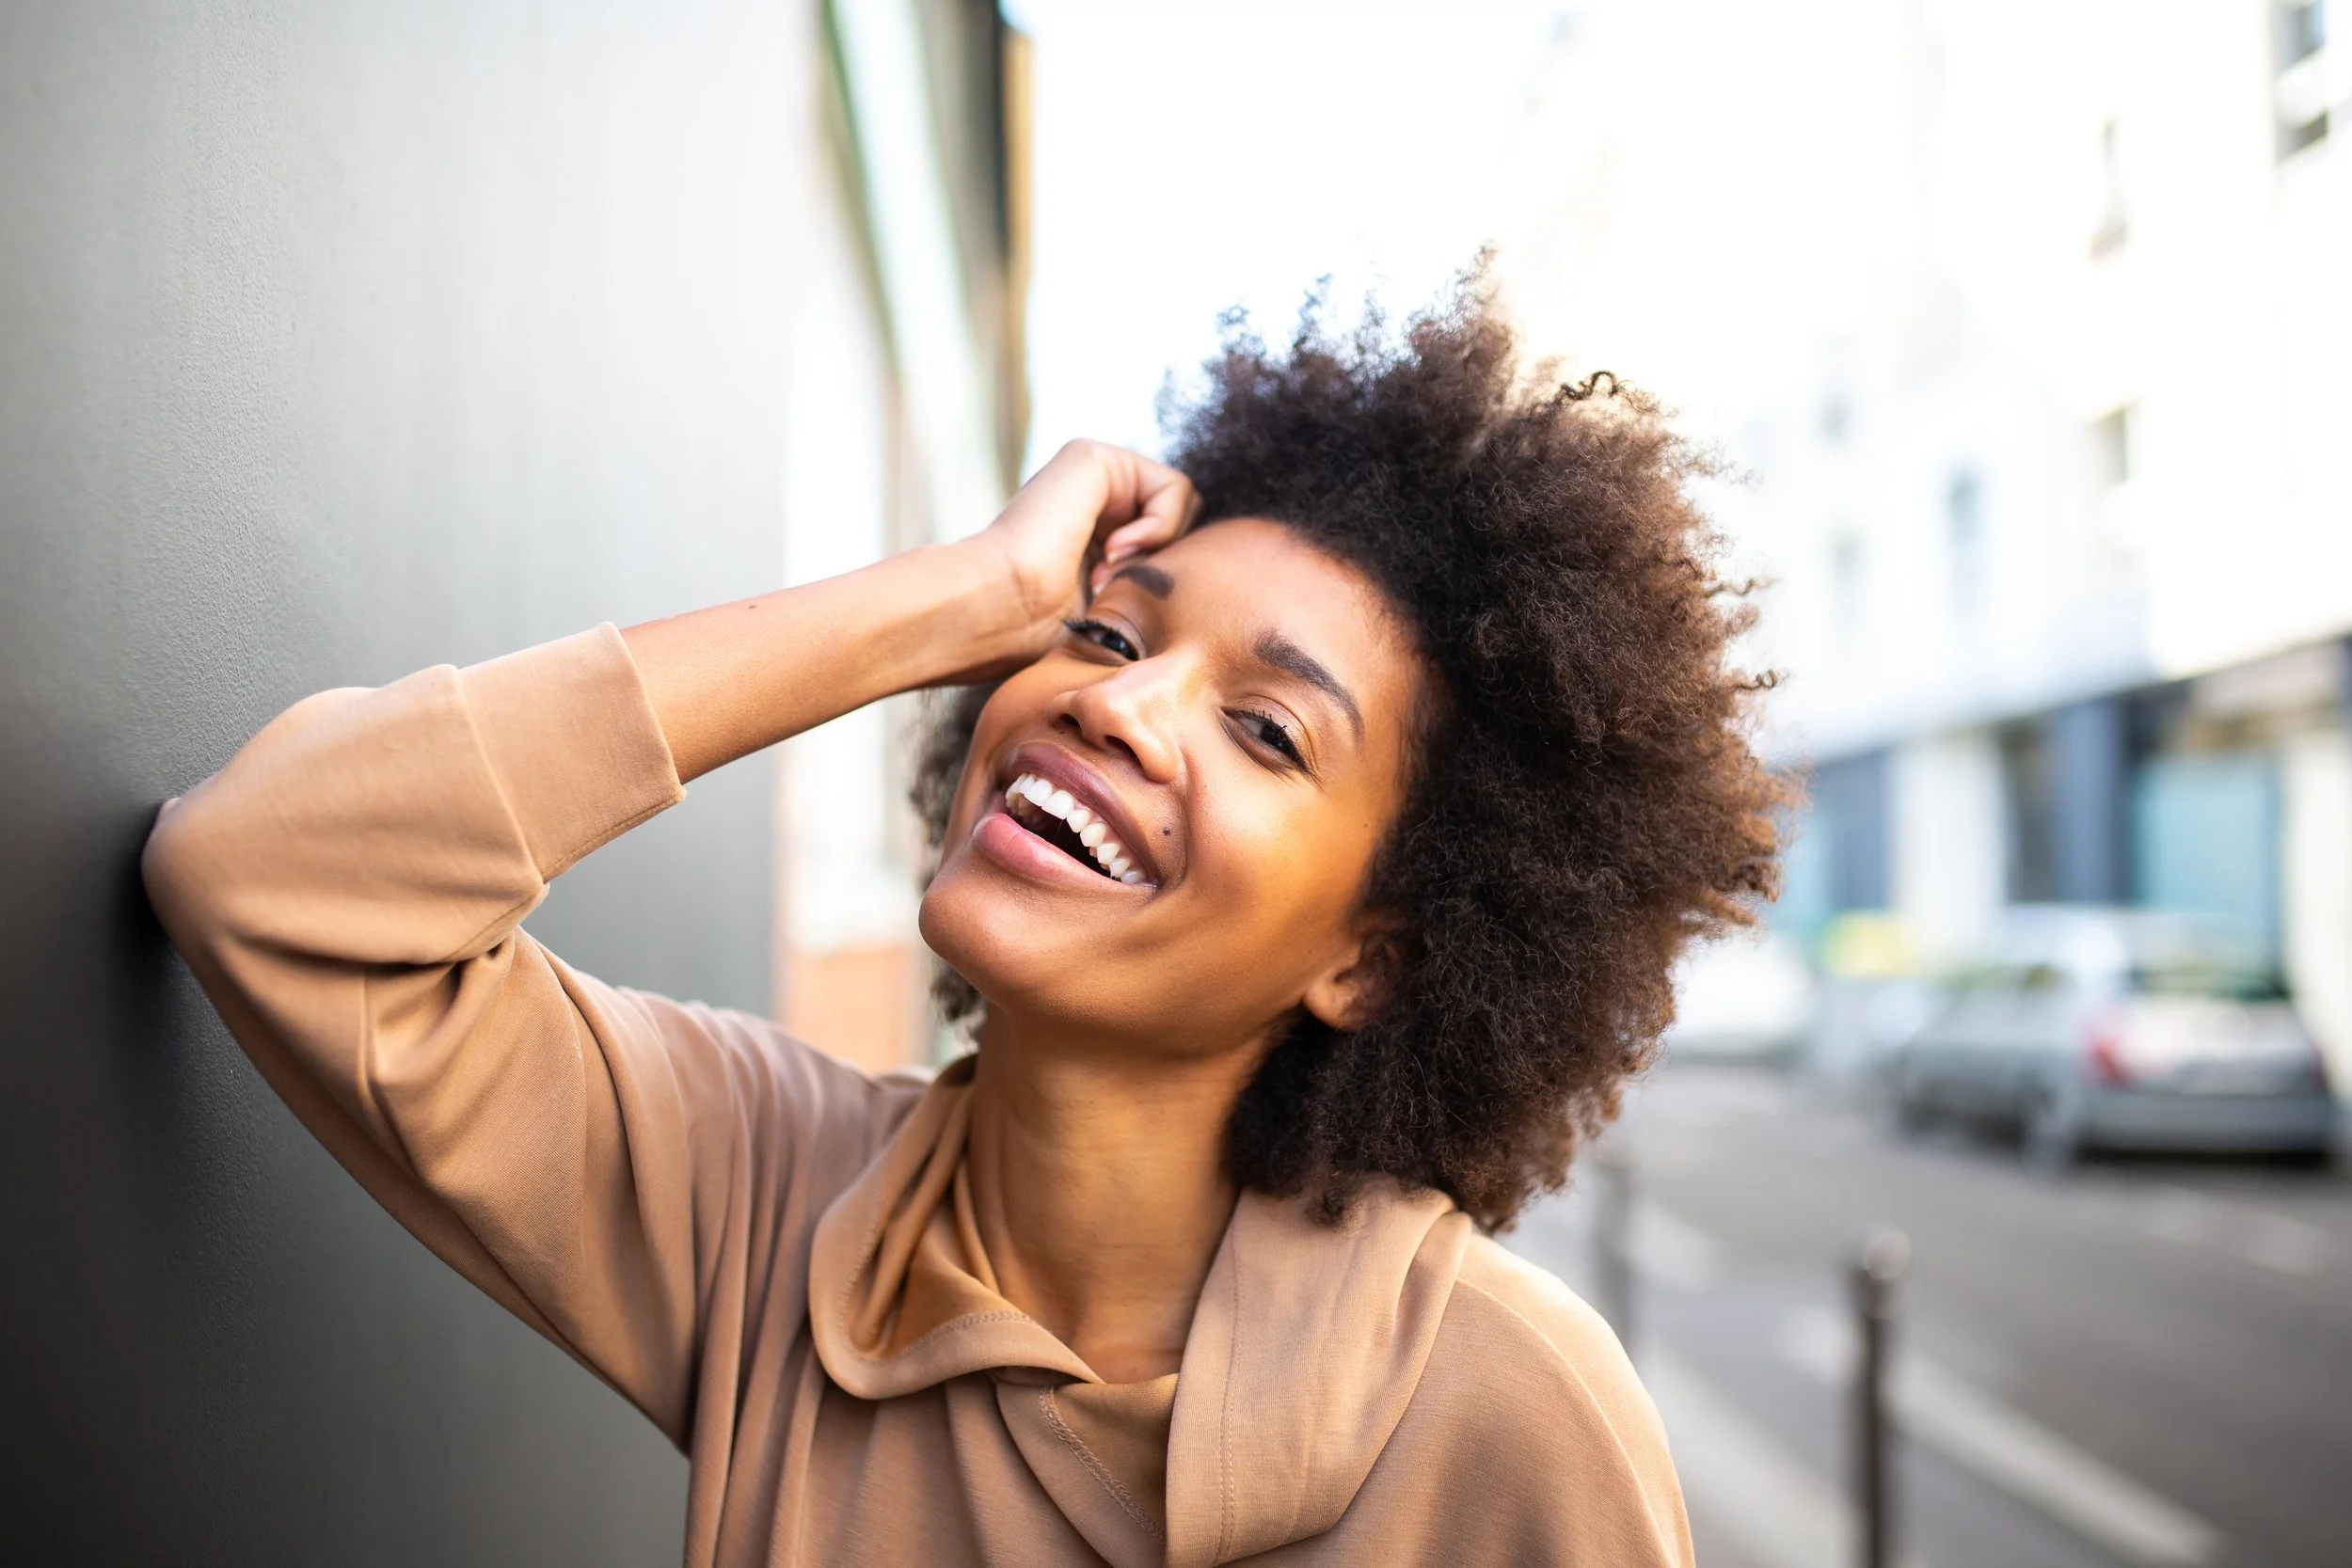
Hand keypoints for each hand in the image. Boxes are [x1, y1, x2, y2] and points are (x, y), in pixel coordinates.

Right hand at [972, 440, 1198, 657]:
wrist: (1000, 609)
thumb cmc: (1038, 633)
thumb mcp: (1111, 616)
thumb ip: (1145, 592)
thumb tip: (1200, 601)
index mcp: (1088, 535)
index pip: (1163, 547)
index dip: (1153, 584)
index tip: (1106, 604)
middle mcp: (1089, 500)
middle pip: (1180, 522)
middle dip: (1157, 563)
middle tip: (1107, 586)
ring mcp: (1092, 476)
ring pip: (1182, 505)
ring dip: (1154, 550)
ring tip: (1107, 570)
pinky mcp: (1094, 456)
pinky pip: (1174, 488)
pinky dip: (1158, 530)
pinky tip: (1114, 550)